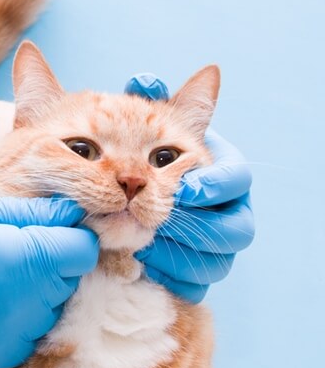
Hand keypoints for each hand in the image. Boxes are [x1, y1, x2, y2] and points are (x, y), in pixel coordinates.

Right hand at [0, 194, 97, 367]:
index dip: (73, 232)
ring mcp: (15, 337)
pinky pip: (31, 332)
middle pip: (72, 279)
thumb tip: (72, 211)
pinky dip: (20, 314)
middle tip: (13, 243)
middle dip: (55, 258)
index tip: (51, 223)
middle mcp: (30, 307)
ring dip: (38, 289)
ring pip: (54, 307)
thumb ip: (30, 213)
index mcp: (26, 263)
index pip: (85, 250)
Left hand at [125, 74, 254, 302]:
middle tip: (158, 224)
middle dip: (198, 228)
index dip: (217, 185)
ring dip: (180, 256)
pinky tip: (144, 268)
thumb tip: (143, 80)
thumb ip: (147, 109)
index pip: (238, 179)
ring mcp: (215, 248)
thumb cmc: (143, 163)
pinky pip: (196, 287)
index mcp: (221, 173)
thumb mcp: (143, 134)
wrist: (129, 205)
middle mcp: (228, 211)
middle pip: (237, 230)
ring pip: (218, 263)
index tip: (188, 188)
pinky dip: (172, 278)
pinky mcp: (197, 274)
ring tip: (143, 246)